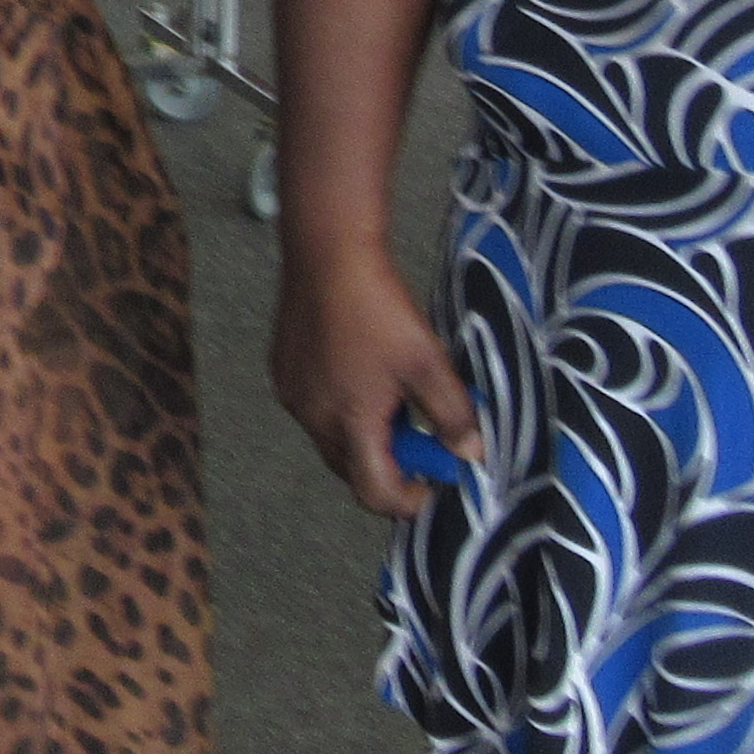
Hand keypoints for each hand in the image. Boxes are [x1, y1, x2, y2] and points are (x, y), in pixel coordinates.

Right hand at [271, 237, 483, 517]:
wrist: (327, 253)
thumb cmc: (377, 306)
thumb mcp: (427, 361)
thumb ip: (453, 414)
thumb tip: (470, 454)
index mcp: (348, 421)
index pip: (374, 492)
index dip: (406, 500)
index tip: (431, 485)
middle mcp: (311, 417)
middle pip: (350, 469)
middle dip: (388, 465)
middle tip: (421, 437)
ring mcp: (292, 395)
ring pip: (331, 439)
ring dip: (364, 436)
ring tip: (393, 399)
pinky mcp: (283, 372)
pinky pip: (314, 410)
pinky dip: (341, 409)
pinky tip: (362, 375)